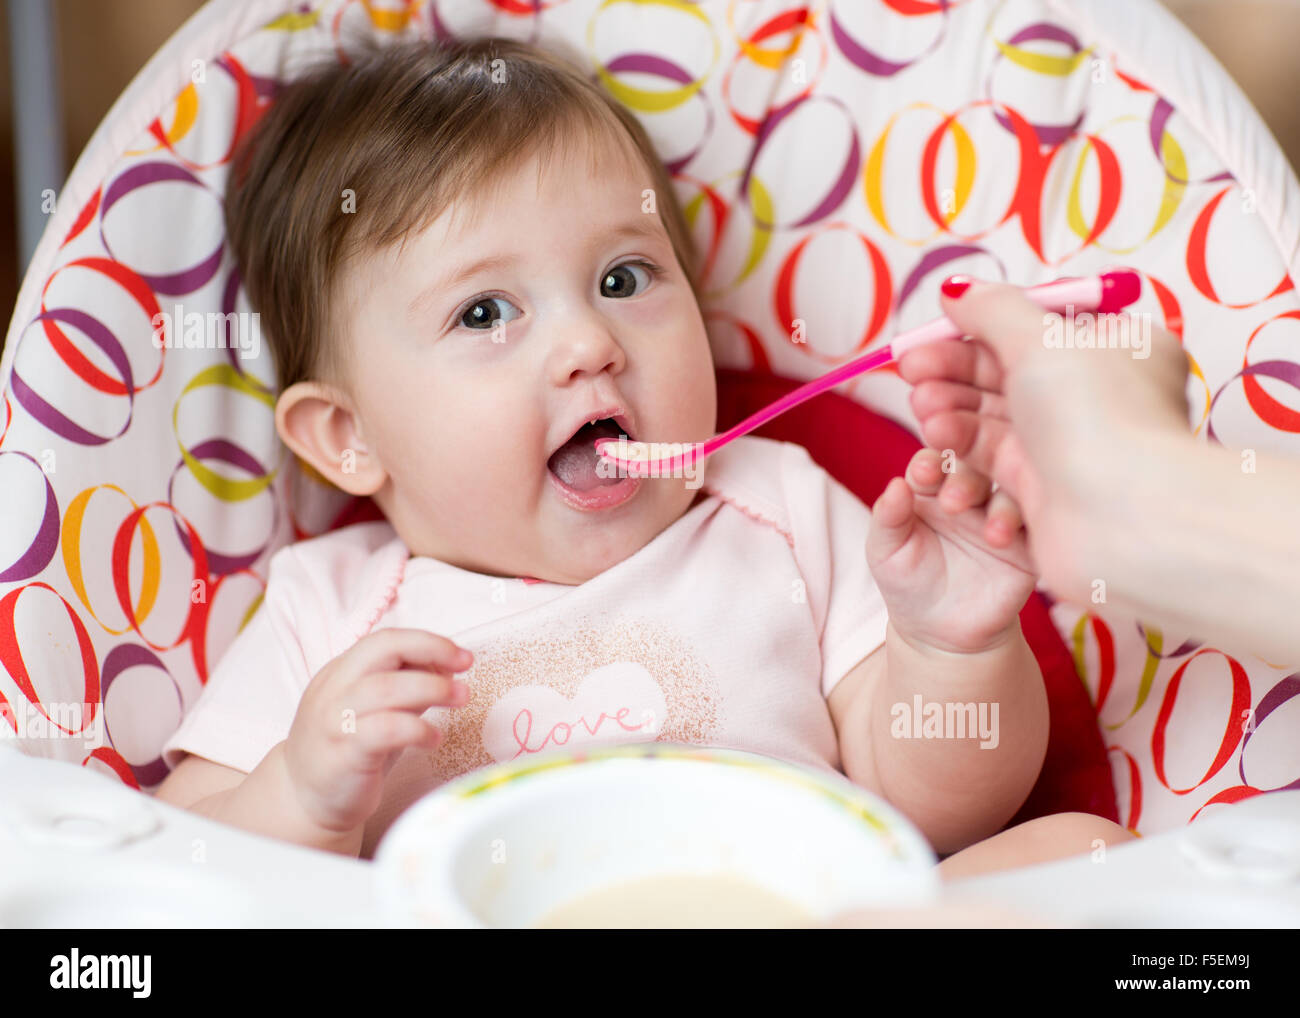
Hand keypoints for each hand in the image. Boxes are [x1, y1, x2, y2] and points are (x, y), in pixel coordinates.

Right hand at [282, 628, 473, 833]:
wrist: (304, 802)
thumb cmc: (348, 752)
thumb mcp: (375, 710)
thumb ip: (404, 687)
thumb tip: (446, 667)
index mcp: (341, 672)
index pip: (385, 639)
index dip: (427, 641)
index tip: (461, 655)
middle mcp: (333, 689)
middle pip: (382, 649)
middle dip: (431, 650)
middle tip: (466, 666)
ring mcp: (334, 720)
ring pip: (385, 687)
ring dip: (432, 688)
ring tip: (461, 699)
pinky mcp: (344, 753)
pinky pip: (384, 729)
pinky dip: (417, 729)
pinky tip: (434, 739)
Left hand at [866, 446, 1036, 653]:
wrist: (941, 633)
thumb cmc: (907, 583)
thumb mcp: (886, 552)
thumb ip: (888, 518)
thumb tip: (894, 484)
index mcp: (933, 486)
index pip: (935, 462)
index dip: (930, 464)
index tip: (922, 473)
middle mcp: (971, 494)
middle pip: (976, 471)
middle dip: (967, 480)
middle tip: (954, 502)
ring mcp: (1002, 516)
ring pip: (1011, 497)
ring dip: (1003, 509)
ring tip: (991, 533)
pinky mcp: (1028, 545)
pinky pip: (1039, 531)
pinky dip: (1035, 532)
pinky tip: (1024, 544)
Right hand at [898, 278, 1189, 602]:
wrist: (1122, 518)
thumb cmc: (1099, 418)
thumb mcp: (1040, 340)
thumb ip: (991, 309)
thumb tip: (956, 291)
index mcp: (1118, 347)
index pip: (1035, 326)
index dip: (978, 326)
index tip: (932, 332)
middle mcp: (1096, 395)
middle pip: (1007, 371)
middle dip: (953, 369)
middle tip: (911, 370)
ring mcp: (1070, 443)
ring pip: (994, 416)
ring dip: (951, 408)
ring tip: (924, 409)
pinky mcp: (1044, 486)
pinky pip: (993, 460)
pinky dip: (963, 448)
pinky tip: (940, 440)